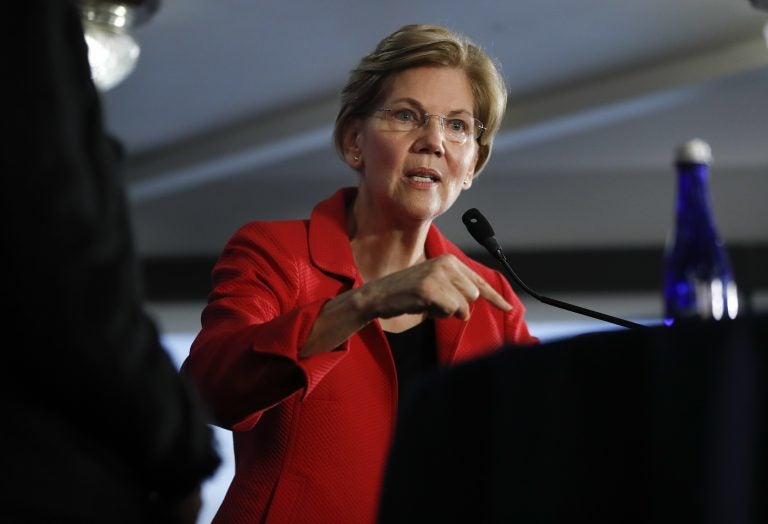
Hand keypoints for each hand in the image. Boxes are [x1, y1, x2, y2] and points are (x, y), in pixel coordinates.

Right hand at [362, 254, 511, 320]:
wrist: (379, 295)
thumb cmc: (408, 293)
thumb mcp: (436, 285)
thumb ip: (456, 290)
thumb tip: (474, 305)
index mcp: (449, 260)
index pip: (478, 281)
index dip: (494, 297)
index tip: (508, 307)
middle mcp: (446, 263)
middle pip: (472, 296)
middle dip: (458, 306)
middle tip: (435, 302)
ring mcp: (438, 274)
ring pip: (463, 305)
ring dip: (447, 311)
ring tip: (428, 302)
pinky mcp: (431, 288)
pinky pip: (450, 310)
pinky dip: (438, 314)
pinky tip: (423, 305)